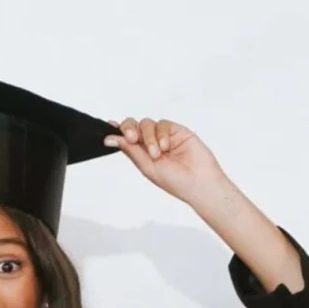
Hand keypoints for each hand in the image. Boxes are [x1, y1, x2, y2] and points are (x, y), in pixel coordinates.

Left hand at [104, 117, 226, 205]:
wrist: (199, 183)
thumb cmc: (175, 181)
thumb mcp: (146, 167)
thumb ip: (130, 150)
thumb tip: (109, 139)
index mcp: (141, 153)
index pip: (126, 137)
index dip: (117, 130)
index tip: (110, 126)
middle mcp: (151, 143)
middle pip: (134, 126)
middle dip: (129, 129)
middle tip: (132, 138)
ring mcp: (164, 136)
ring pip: (147, 124)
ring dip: (149, 137)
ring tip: (157, 153)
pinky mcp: (177, 131)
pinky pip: (163, 124)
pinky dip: (161, 134)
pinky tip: (166, 147)